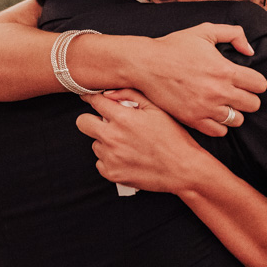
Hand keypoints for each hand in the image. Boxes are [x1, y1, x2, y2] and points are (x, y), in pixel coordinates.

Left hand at [76, 90, 209, 193]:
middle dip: (91, 119)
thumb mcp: (157, 109)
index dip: (91, 97)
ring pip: (95, 144)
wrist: (183, 169)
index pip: (94, 102)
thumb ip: (131, 95)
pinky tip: (128, 157)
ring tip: (127, 144)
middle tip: (106, 122)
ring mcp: (110, 157)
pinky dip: (110, 159)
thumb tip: (109, 93)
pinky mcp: (111, 174)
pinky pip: (100, 162)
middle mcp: (112, 138)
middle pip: (82, 123)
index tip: (90, 98)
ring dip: (105, 142)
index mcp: (123, 118)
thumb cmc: (174, 138)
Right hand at [137, 24, 266, 136]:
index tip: (247, 80)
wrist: (146, 64)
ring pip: (237, 120)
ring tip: (224, 103)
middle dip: (248, 98)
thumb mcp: (205, 31)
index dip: (256, 82)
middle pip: (253, 105)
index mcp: (225, 70)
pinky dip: (220, 125)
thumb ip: (233, 34)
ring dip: (234, 112)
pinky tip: (213, 113)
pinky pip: (219, 132)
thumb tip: (250, 51)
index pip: (260, 85)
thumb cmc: (175, 46)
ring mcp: (206, 108)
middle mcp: (219, 92)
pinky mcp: (193, 119)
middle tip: (236, 92)